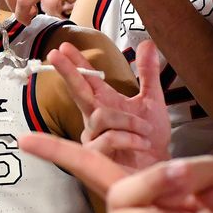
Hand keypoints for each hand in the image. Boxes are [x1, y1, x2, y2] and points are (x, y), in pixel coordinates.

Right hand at [49, 39, 169, 172]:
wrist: (158, 169)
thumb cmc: (151, 140)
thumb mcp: (152, 101)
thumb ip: (148, 74)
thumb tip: (147, 43)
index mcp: (104, 103)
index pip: (87, 78)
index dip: (75, 62)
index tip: (64, 46)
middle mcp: (94, 119)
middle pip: (77, 90)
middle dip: (67, 71)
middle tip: (54, 54)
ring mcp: (92, 138)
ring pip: (102, 116)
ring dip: (129, 121)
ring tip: (145, 131)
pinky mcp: (94, 157)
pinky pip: (110, 138)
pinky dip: (130, 138)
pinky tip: (142, 143)